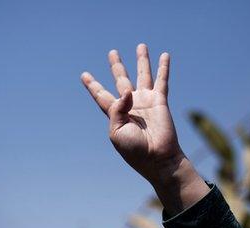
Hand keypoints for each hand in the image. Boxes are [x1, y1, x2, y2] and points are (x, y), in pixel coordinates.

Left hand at [81, 44, 208, 214]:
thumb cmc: (135, 151)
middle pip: (121, 79)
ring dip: (142, 60)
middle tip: (112, 52)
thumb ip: (116, 110)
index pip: (101, 96)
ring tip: (141, 45)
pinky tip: (164, 55)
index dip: (93, 85)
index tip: (84, 75)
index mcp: (116, 114)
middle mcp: (131, 105)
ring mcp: (146, 101)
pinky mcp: (160, 101)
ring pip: (143, 74)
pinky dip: (163, 68)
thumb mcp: (117, 132)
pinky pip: (162, 80)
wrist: (158, 158)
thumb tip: (127, 92)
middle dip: (116, 66)